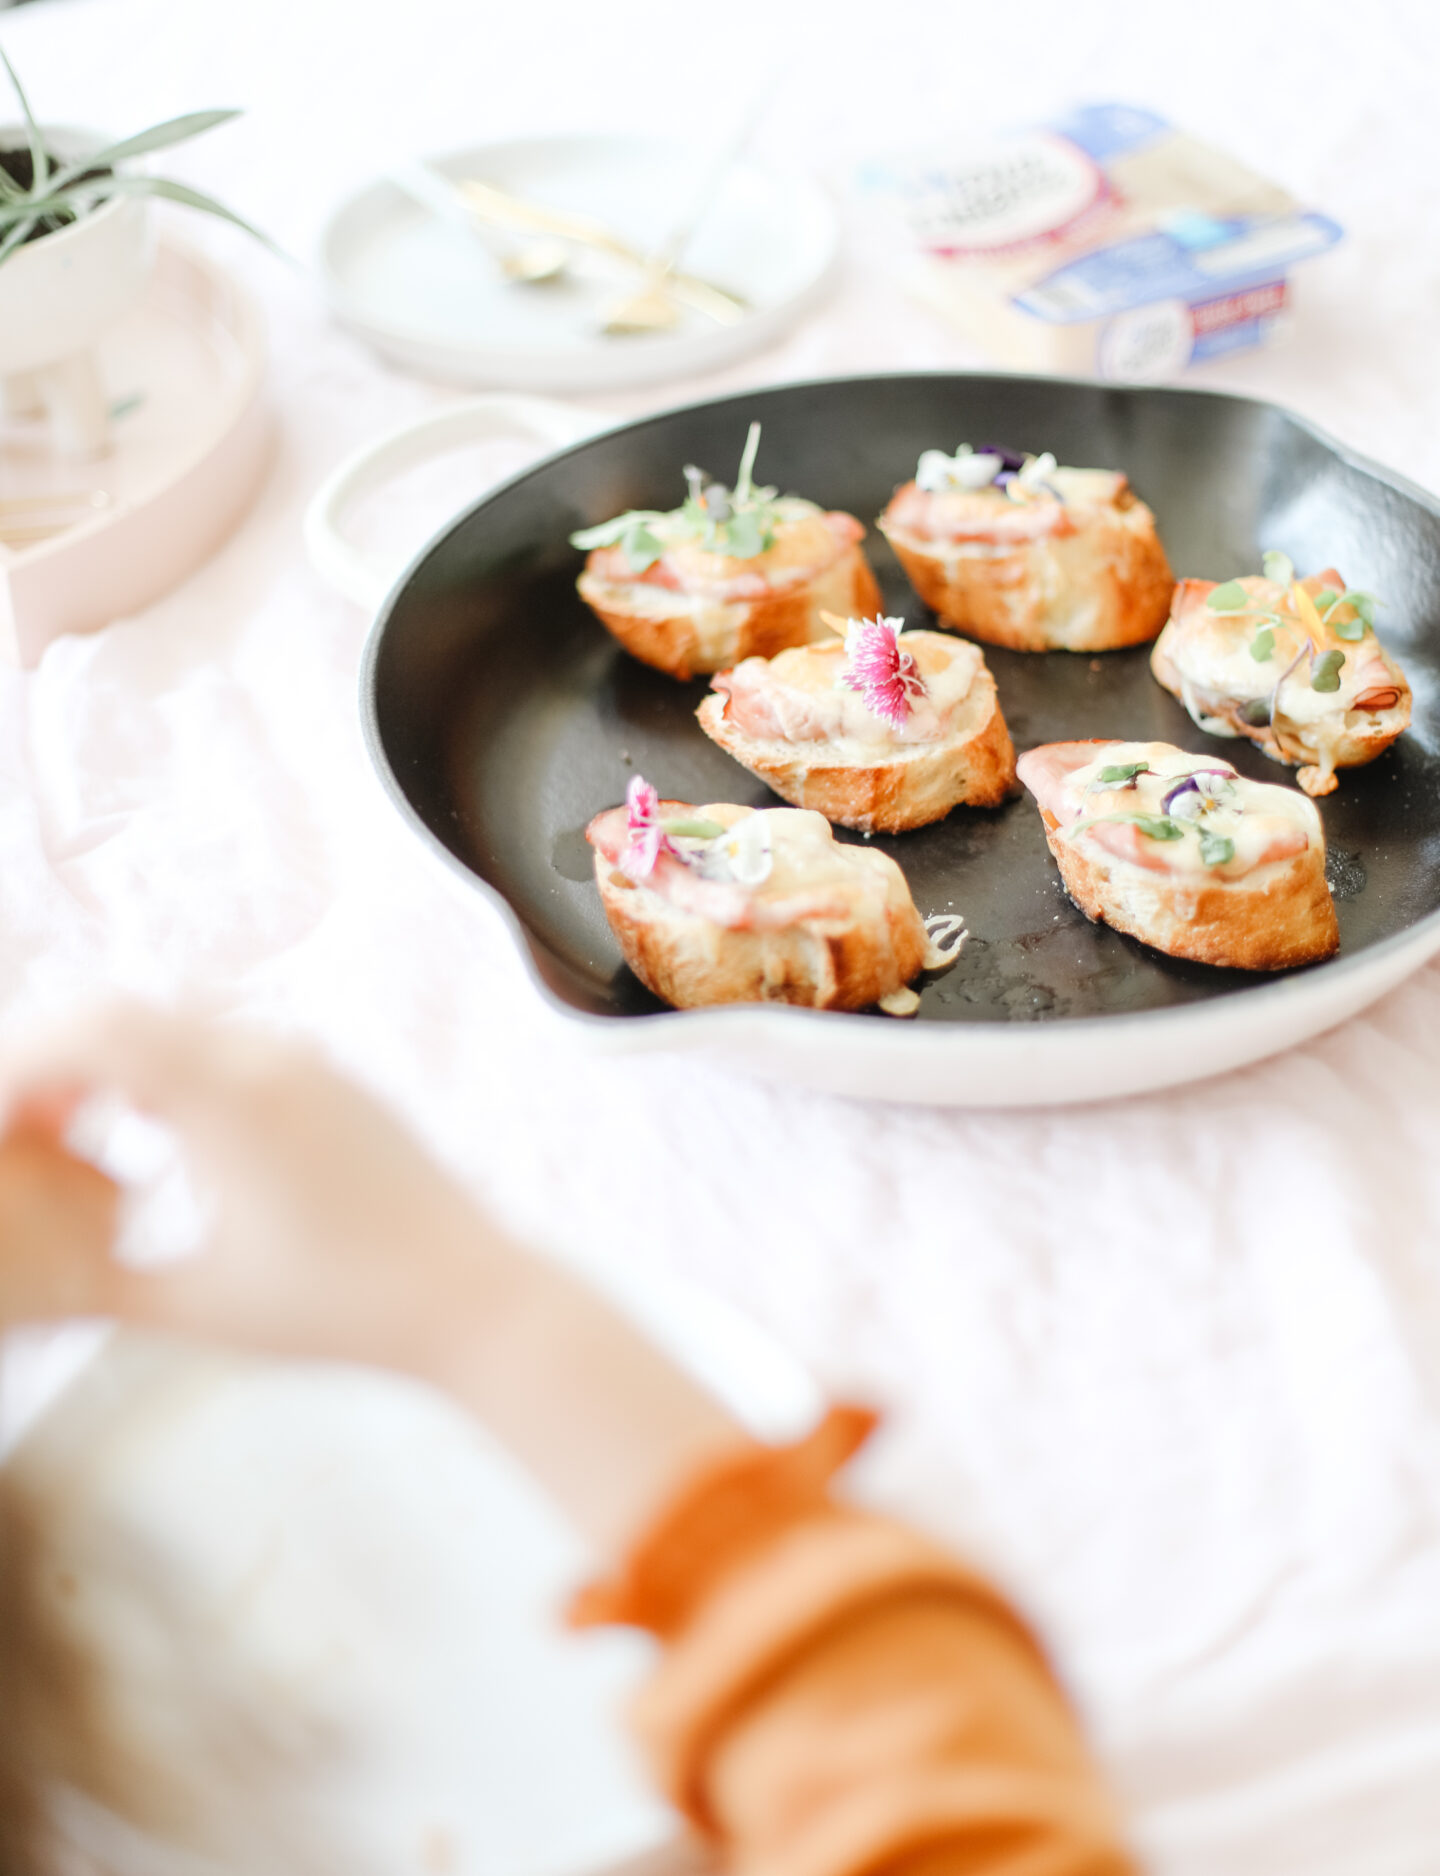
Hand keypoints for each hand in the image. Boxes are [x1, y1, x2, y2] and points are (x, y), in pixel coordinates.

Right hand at [0, 1002, 742, 1549]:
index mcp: (232, 1097)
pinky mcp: (330, 1079)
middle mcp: (269, 1054)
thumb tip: (23, 1280)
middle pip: (123, 1012)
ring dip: (107, 1065)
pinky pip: (224, 1044)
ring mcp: (306, 1059)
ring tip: (65, 1138)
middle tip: (14, 1134)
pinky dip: (164, 1072)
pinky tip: (142, 1136)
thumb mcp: (199, 1310)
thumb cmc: (345, 1312)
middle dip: (50, 1061)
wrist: (476, 1297)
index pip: (93, 1031)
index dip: (20, 1065)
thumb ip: (92, 1285)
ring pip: (173, 1023)